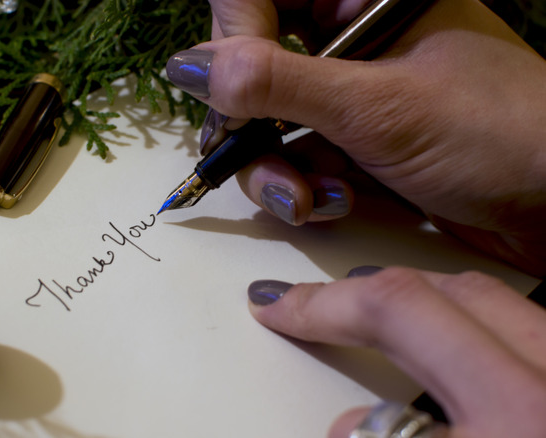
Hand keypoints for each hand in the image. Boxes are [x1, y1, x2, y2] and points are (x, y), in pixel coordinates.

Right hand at [166, 0, 545, 275]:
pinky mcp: (353, 138)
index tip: (232, 92)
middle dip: (247, 121)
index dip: (234, 35)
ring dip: (273, 168)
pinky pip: (293, 155)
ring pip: (265, 118)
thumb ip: (276, 84)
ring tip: (309, 198)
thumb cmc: (499, 136)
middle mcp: (351, 37)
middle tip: (255, 153)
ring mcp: (351, 90)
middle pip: (251, 62)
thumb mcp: (378, 107)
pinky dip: (300, 186)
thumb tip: (194, 68)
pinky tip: (332, 203)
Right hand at [247, 267, 545, 436]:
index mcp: (517, 431)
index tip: (280, 310)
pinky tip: (458, 335)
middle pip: (435, 298)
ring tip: (370, 305)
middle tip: (305, 304)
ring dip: (418, 298)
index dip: (322, 312)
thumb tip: (349, 430)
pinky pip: (534, 332)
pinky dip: (481, 324)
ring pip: (494, 301)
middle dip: (352, 295)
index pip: (397, 333)